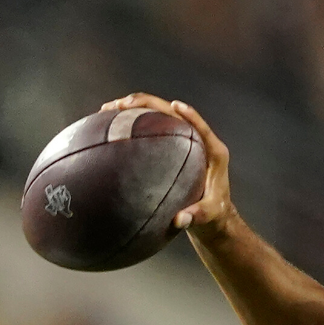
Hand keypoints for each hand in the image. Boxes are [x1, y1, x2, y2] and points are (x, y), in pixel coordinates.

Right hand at [100, 93, 234, 239]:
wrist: (213, 215)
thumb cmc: (214, 213)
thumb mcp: (208, 215)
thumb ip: (196, 216)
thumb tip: (180, 220)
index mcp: (214, 152)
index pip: (201, 127)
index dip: (189, 114)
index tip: (175, 105)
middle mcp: (200, 141)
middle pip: (175, 113)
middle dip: (148, 104)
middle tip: (120, 105)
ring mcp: (186, 140)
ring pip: (162, 115)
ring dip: (137, 108)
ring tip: (110, 108)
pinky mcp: (174, 145)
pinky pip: (155, 126)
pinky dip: (136, 121)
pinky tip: (113, 124)